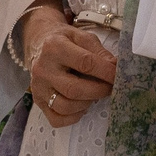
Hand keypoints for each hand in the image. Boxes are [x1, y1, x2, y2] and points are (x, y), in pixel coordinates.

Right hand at [20, 0, 116, 127]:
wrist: (39, 45)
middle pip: (74, 89)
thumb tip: (115, 68)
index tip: (118, 76)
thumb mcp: (81, 37)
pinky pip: (56, 119)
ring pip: (65, 106)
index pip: (85, 63)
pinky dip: (73, 117)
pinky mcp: (37, 100)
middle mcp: (43, 68)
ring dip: (86, 104)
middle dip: (98, 91)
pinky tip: (81, 106)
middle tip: (110, 88)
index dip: (106, 72)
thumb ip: (99, 52)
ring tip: (94, 95)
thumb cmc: (64, 41)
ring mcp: (38, 87)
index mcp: (54, 47)